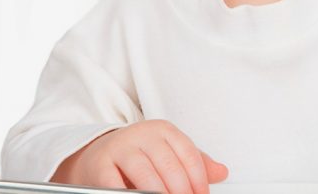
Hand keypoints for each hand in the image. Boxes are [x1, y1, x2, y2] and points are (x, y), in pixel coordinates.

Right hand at [50, 119, 228, 193]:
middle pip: (169, 165)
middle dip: (181, 191)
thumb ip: (194, 162)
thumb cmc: (138, 156)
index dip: (198, 178)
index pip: (187, 153)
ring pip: (146, 175)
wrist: (96, 155)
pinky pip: (118, 184)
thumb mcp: (167, 153)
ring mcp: (120, 149)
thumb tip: (221, 172)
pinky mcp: (101, 166)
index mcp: (162, 130)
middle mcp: (141, 135)